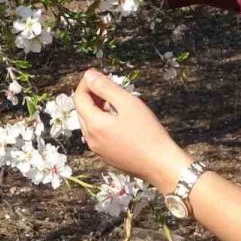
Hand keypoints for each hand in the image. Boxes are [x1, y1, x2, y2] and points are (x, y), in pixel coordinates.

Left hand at [72, 68, 192, 192]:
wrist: (162, 165)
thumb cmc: (148, 133)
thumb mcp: (128, 104)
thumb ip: (106, 87)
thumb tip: (89, 74)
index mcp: (94, 125)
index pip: (79, 98)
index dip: (86, 83)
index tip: (98, 74)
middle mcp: (91, 140)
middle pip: (83, 111)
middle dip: (91, 95)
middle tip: (108, 86)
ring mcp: (98, 150)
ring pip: (90, 123)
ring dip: (97, 109)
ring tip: (116, 101)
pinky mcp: (107, 157)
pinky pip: (98, 135)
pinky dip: (103, 122)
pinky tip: (120, 119)